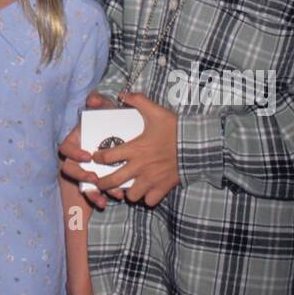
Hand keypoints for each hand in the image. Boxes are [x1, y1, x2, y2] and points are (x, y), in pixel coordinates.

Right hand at [58, 107, 123, 208]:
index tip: (87, 157)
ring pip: (83, 185)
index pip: (66, 148)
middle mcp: (79, 157)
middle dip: (81, 176)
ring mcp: (88, 169)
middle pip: (70, 170)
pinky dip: (104, 197)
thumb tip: (93, 100)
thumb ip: (99, 100)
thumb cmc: (110, 118)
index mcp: (76, 141)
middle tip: (94, 178)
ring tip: (106, 196)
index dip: (74, 154)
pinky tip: (115, 198)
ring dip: (93, 192)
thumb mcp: (106, 107)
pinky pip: (96, 192)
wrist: (125, 129)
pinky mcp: (99, 179)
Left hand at [92, 91, 179, 205]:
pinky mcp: (164, 187)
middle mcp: (140, 166)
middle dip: (102, 183)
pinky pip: (150, 201)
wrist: (197, 143)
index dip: (98, 158)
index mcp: (135, 149)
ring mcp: (152, 179)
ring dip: (127, 192)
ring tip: (127, 186)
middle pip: (114, 181)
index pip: (107, 156)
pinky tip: (146, 191)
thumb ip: (137, 100)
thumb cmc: (175, 128)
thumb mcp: (156, 111)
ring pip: (132, 195)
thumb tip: (122, 93)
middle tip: (98, 181)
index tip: (96, 157)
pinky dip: (146, 198)